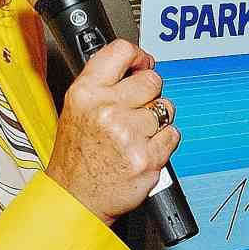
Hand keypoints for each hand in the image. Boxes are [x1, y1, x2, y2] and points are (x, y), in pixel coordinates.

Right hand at [48, 39, 177, 225]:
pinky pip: (173, 135)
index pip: (121, 52)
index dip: (139, 56)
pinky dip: (163, 142)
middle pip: (152, 80)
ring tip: (138, 133)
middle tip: (137, 108)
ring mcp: (128, 134)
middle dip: (150, 93)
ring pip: (166, 108)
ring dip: (158, 120)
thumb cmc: (77, 155)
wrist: (76, 197)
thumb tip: (134, 63)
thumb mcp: (75, 109)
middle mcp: (106, 110)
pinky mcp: (147, 157)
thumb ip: (102, 84)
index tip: (143, 63)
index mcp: (86, 93)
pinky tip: (144, 148)